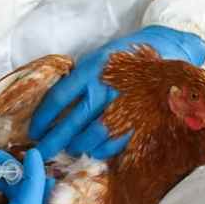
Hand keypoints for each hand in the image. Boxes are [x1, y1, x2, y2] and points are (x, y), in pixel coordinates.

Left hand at [29, 26, 204, 160]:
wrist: (170, 51)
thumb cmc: (128, 57)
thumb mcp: (100, 59)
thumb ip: (80, 80)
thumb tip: (55, 108)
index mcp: (92, 69)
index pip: (59, 98)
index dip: (43, 118)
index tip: (34, 130)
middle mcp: (106, 88)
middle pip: (72, 123)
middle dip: (53, 141)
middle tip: (40, 152)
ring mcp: (124, 106)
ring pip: (92, 137)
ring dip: (76, 146)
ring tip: (69, 148)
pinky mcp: (140, 119)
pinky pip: (114, 142)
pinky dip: (100, 149)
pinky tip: (92, 149)